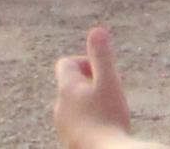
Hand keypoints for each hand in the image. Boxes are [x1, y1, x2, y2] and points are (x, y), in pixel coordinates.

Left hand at [56, 28, 137, 148]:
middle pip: (72, 85)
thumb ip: (102, 56)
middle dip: (91, 84)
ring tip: (109, 112)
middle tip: (110, 93)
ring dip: (91, 104)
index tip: (102, 74)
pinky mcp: (69, 142)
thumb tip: (97, 30)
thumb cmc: (108, 118)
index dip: (85, 62)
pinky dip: (90, 122)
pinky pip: (78, 125)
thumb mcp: (109, 81)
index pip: (66, 63)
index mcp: (66, 88)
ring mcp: (63, 127)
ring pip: (75, 106)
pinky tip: (105, 129)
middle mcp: (59, 107)